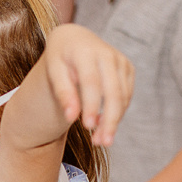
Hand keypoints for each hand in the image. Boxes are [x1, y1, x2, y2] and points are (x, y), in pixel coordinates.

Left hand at [41, 25, 133, 144]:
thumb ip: (62, 93)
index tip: (87, 126)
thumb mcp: (54, 72)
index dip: (91, 105)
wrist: (74, 39)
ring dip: (114, 120)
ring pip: (123, 96)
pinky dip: (118, 112)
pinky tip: (105, 124)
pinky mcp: (127, 68)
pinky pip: (127, 95)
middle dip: (109, 119)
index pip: (91, 81)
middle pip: (113, 91)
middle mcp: (106, 53)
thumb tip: (71, 117)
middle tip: (101, 142)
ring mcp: (120, 60)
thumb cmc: (60, 59)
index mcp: (85, 50)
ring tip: (101, 140)